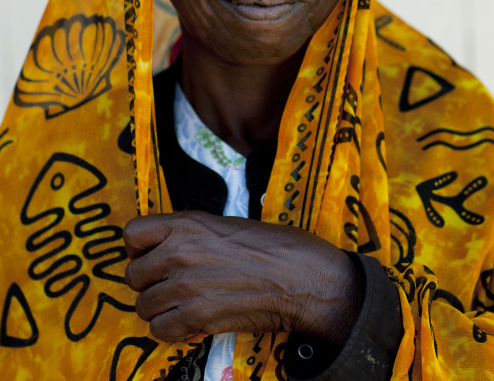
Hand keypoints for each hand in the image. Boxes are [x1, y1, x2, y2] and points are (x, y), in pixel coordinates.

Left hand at [123, 211, 362, 343]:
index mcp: (187, 223)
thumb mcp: (225, 225)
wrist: (301, 276)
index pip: (132, 233)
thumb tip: (168, 249)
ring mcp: (185, 285)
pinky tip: (192, 323)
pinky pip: (159, 331)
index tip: (151, 256)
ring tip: (183, 306)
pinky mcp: (197, 316)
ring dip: (160, 310)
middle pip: (132, 275)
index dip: (138, 249)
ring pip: (143, 306)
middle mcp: (179, 251)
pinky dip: (172, 331)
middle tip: (170, 287)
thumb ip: (191, 235)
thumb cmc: (274, 247)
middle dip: (149, 284)